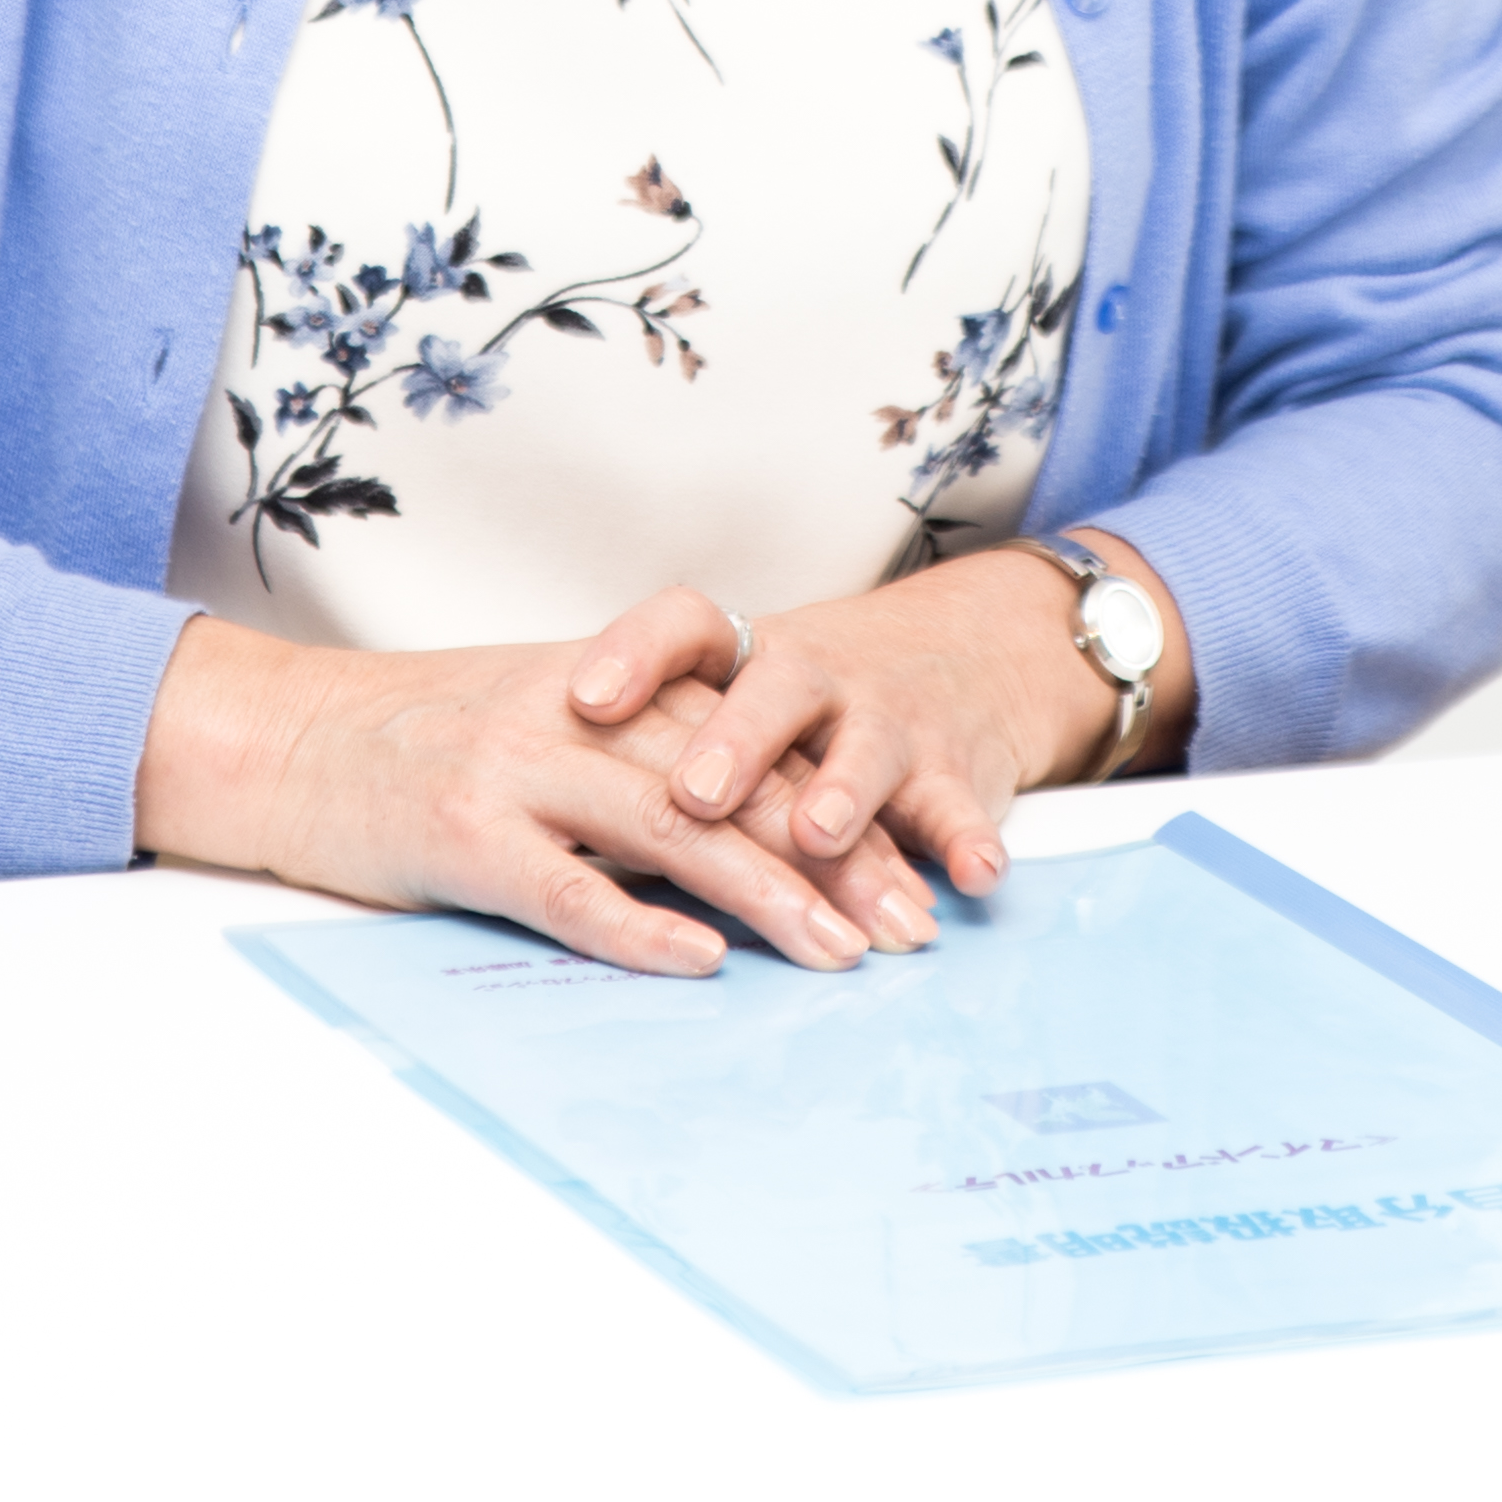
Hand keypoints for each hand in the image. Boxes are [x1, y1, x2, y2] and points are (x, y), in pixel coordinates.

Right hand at [133, 613, 940, 978]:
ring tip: (841, 953)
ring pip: (670, 826)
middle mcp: (576, 713)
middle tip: (912, 928)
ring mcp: (517, 769)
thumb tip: (744, 837)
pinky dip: (635, 923)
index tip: (915, 872)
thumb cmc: (414, 741)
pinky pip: (563, 884)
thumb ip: (636, 759)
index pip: (756, 743)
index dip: (841, 808)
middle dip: (836, 858)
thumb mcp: (540, 721)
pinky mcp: (461, 832)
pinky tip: (698, 960)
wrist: (280, 736)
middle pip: (736, 784)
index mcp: (608, 683)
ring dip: (766, 893)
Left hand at [565, 540, 1188, 905]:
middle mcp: (815, 677)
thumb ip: (655, 748)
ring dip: (846, 792)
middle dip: (736, 742)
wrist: (966, 655)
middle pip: (775, 691)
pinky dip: (969, 839)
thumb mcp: (734, 702)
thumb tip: (529, 813)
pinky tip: (972, 876)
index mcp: (746, 656)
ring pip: (867, 748)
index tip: (583, 698)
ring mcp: (888, 719)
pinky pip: (960, 805)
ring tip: (819, 834)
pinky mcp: (953, 768)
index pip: (683, 626)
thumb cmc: (804, 703)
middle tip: (696, 793)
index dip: (633, 655)